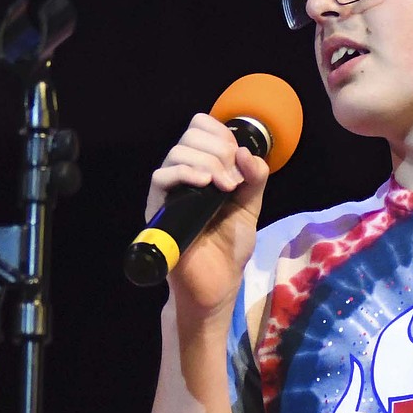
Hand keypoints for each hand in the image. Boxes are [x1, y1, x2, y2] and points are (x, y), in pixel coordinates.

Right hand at [146, 114, 268, 319]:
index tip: (236, 156)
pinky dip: (185, 173)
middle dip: (218, 150)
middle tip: (233, 179)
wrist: (216, 284)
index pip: (200, 128)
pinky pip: (161, 177)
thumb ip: (255, 178)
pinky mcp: (158, 209)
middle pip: (190, 136)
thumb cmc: (230, 246)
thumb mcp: (250, 206)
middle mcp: (183, 176)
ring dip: (208, 162)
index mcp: (204, 169)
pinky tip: (205, 184)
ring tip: (226, 186)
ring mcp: (169, 192)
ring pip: (177, 153)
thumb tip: (247, 152)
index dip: (219, 133)